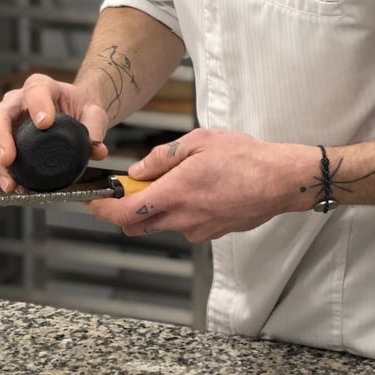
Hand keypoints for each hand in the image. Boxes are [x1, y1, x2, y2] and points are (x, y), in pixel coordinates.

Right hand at [0, 72, 109, 192]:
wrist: (74, 111)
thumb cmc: (79, 107)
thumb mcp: (94, 112)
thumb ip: (96, 126)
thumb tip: (96, 147)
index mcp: (41, 86)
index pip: (35, 90)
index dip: (37, 105)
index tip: (44, 123)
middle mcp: (17, 101)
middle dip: (0, 139)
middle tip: (9, 159)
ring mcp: (6, 120)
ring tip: (10, 182)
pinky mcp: (1, 139)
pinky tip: (13, 185)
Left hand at [87, 128, 314, 241]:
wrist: (281, 180)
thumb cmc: (246, 158)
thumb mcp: (200, 142)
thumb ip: (164, 157)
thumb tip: (139, 169)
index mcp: (176, 193)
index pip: (126, 213)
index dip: (104, 210)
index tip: (94, 202)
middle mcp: (184, 217)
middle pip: (137, 226)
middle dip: (125, 211)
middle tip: (129, 188)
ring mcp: (199, 229)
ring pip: (162, 224)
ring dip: (157, 207)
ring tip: (177, 179)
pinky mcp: (212, 232)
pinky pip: (185, 224)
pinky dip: (180, 210)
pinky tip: (199, 189)